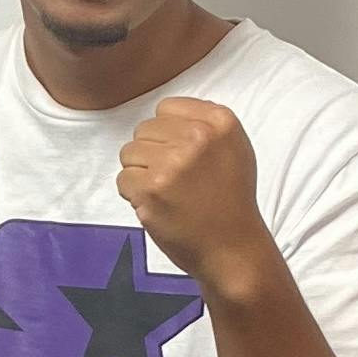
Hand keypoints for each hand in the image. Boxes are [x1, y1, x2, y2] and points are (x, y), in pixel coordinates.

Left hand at [116, 99, 271, 288]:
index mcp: (219, 122)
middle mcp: (197, 137)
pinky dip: (134, 195)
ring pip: (129, 153)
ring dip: (141, 174)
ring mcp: (172, 163)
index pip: (166, 108)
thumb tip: (166, 113)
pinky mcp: (151, 189)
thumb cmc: (231, 201)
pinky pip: (123, 179)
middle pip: (144, 129)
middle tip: (174, 179)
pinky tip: (159, 205)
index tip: (179, 155)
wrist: (232, 247)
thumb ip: (205, 123)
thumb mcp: (234, 148)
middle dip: (151, 154)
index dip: (166, 134)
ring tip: (167, 192)